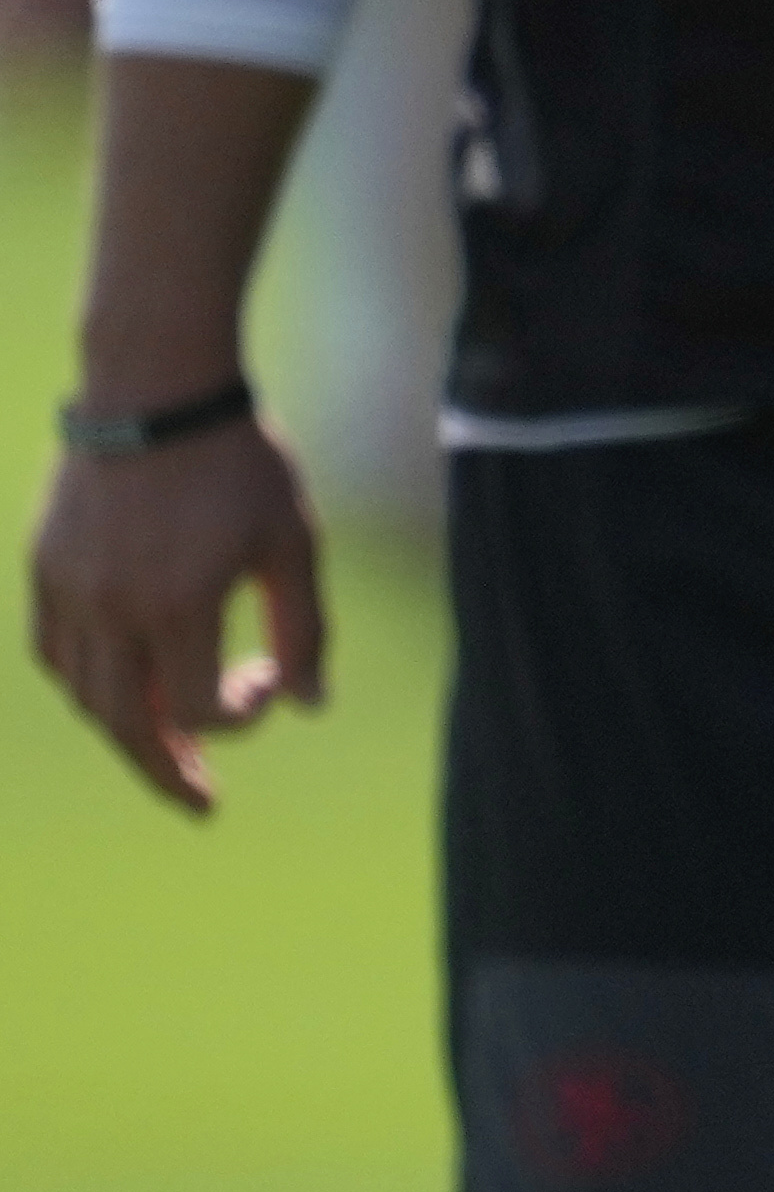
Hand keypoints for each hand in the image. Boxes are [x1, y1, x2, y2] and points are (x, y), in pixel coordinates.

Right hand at [26, 419, 327, 818]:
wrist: (155, 388)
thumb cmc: (239, 460)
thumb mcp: (292, 538)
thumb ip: (304, 627)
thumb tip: (311, 705)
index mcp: (178, 605)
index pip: (200, 711)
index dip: (243, 715)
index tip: (269, 680)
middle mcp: (112, 610)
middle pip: (128, 725)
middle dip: (166, 772)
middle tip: (199, 803)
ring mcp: (69, 591)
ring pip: (86, 694)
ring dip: (125, 730)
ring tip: (161, 750)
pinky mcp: (44, 568)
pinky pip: (54, 652)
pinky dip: (85, 682)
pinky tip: (115, 690)